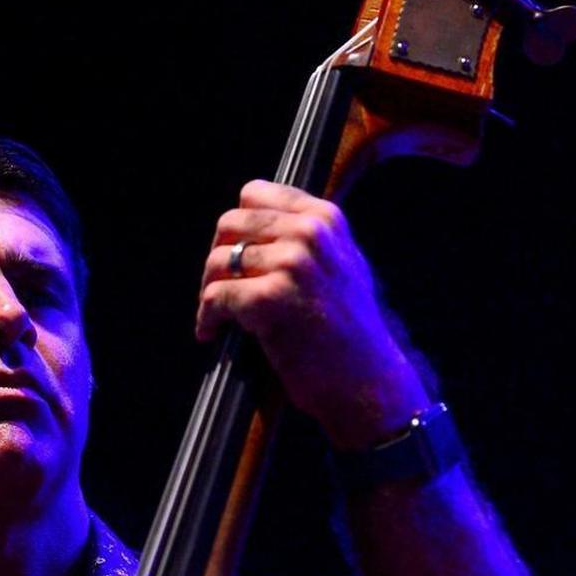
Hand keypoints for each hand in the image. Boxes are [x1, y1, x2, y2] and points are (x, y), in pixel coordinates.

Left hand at [196, 180, 430, 449]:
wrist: (368, 381)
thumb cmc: (350, 331)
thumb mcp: (343, 264)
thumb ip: (307, 237)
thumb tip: (255, 222)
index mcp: (325, 217)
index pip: (254, 193)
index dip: (237, 228)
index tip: (235, 257)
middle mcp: (309, 233)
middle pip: (229, 224)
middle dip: (218, 259)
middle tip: (219, 290)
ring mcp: (291, 264)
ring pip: (217, 261)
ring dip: (208, 291)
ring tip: (216, 316)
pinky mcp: (270, 299)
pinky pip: (215, 298)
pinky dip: (207, 318)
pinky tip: (211, 333)